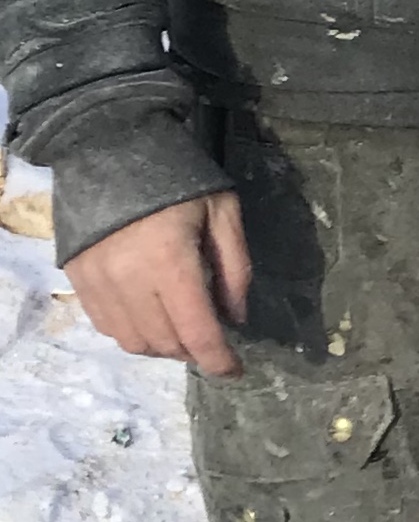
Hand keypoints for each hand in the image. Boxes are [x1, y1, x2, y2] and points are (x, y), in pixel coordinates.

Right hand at [67, 191, 250, 377]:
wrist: (112, 150)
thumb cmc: (179, 179)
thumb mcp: (223, 212)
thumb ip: (235, 268)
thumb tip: (236, 318)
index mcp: (171, 261)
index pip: (196, 330)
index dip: (218, 359)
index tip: (235, 371)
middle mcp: (129, 281)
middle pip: (165, 342)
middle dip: (194, 349)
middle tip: (212, 333)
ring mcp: (98, 284)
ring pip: (134, 342)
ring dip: (164, 346)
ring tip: (183, 326)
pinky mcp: (78, 282)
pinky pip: (108, 328)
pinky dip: (134, 333)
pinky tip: (151, 315)